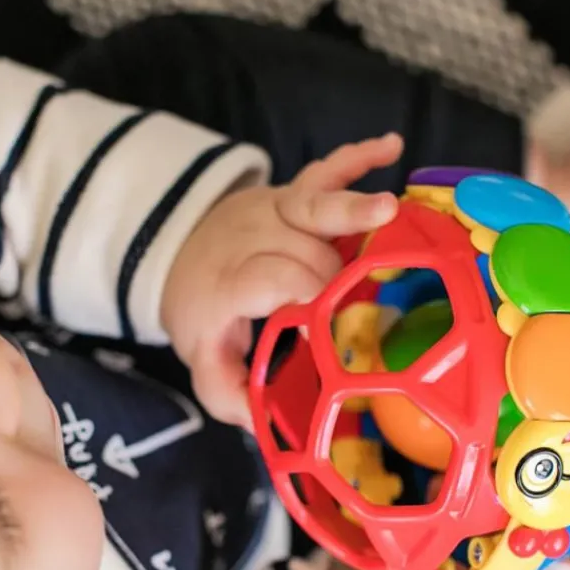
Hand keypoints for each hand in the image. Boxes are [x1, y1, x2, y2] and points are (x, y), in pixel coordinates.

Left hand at [161, 134, 403, 427]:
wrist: (178, 252)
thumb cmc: (203, 310)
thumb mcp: (201, 356)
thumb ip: (224, 390)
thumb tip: (260, 422)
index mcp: (230, 280)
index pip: (268, 279)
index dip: (302, 294)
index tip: (331, 322)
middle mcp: (251, 238)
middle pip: (305, 252)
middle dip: (341, 277)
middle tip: (375, 303)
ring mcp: (273, 210)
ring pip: (314, 205)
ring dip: (352, 210)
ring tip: (389, 213)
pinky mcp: (291, 193)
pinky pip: (325, 170)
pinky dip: (356, 158)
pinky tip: (391, 147)